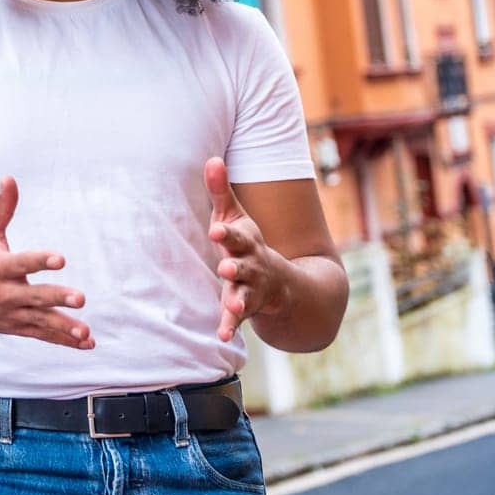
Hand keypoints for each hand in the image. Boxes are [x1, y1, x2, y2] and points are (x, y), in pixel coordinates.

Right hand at [0, 176, 92, 348]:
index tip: (61, 259)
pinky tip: (87, 342)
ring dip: (63, 327)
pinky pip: (42, 335)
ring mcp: (10, 314)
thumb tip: (10, 177)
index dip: (40, 261)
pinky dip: (64, 341)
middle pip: (33, 296)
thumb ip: (1, 208)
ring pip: (40, 321)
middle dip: (56, 298)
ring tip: (86, 331)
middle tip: (81, 298)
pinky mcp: (17, 327)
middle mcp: (3, 293)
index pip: (20, 263)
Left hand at [205, 157, 291, 341]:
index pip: (236, 236)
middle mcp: (252, 266)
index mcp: (246, 242)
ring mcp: (251, 289)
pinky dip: (230, 327)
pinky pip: (238, 319)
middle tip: (225, 268)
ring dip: (237, 300)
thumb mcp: (235, 216)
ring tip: (231, 305)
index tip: (216, 231)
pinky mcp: (246, 308)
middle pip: (244, 266)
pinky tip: (222, 336)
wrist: (282, 282)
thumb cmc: (247, 243)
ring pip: (244, 295)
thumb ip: (220, 190)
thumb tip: (212, 157)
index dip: (227, 234)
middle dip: (236, 267)